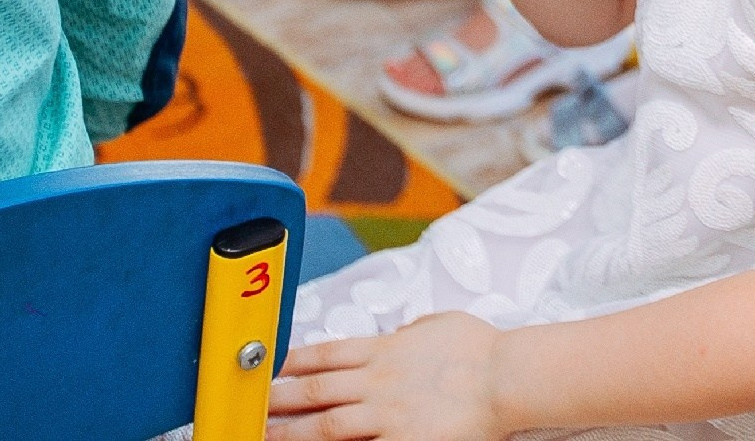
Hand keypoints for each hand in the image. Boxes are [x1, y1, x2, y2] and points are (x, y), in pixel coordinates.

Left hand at [271, 314, 505, 440]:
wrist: (507, 377)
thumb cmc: (480, 349)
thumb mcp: (437, 324)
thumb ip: (410, 332)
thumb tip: (401, 334)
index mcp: (385, 349)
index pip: (324, 353)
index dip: (290, 361)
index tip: (267, 367)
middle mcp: (378, 380)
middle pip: (315, 389)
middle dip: (277, 399)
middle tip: (247, 405)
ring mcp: (387, 413)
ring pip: (326, 424)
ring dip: (291, 431)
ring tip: (263, 436)